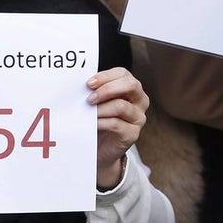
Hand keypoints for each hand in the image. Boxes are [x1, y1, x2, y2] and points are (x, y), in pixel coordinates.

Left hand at [87, 68, 148, 188]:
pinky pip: (116, 124)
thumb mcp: (99, 102)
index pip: (123, 74)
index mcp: (132, 88)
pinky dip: (101, 122)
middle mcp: (140, 101)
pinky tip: (93, 124)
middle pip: (130, 85)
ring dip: (101, 109)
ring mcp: (138, 118)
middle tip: (90, 99)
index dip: (105, 76)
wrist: (101, 148)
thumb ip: (96, 91)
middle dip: (107, 89)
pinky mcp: (133, 134)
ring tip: (88, 113)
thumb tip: (82, 84)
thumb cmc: (100, 120)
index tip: (88, 84)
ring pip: (121, 106)